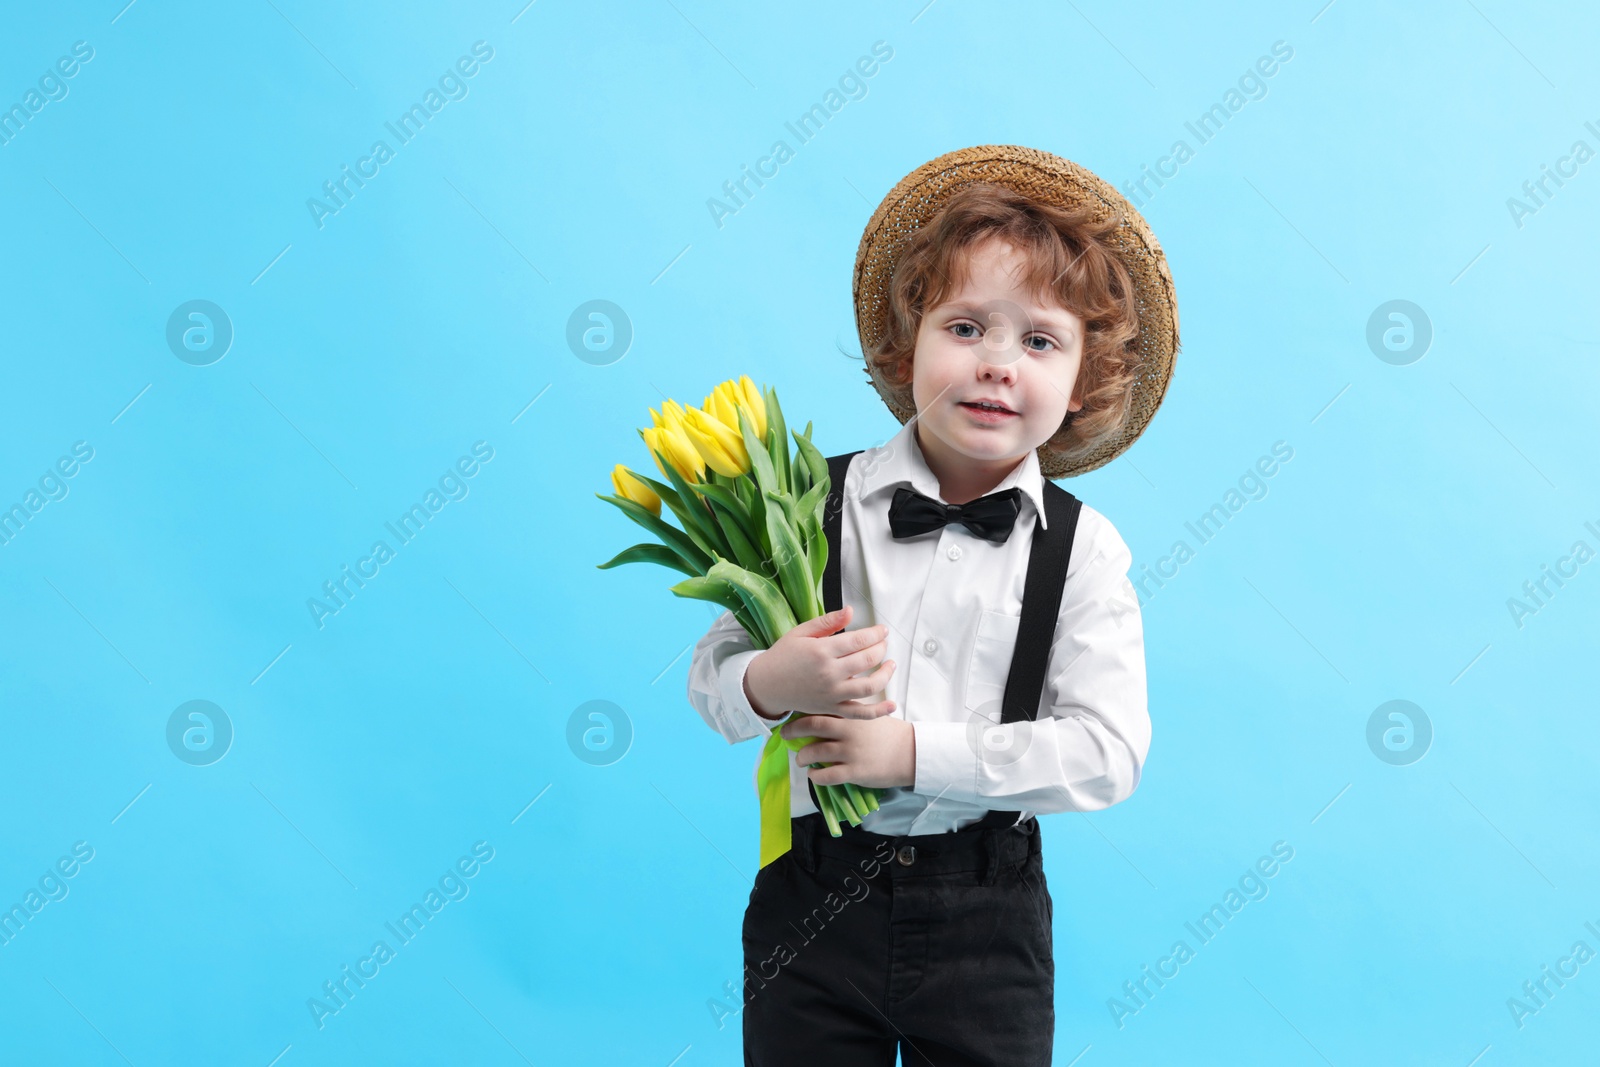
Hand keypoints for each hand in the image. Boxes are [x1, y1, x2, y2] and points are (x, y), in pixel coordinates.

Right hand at [744, 604, 896, 720]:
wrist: (766, 685)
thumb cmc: (783, 655)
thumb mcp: (801, 632)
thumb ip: (828, 622)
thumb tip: (851, 611)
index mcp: (821, 651)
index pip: (859, 640)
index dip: (876, 633)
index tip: (882, 630)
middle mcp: (829, 673)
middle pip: (868, 659)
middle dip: (881, 648)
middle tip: (883, 643)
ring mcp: (832, 694)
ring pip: (870, 686)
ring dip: (886, 674)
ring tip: (890, 664)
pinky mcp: (832, 709)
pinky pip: (860, 713)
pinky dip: (879, 711)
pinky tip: (892, 705)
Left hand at [781, 712, 915, 789]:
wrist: (910, 753)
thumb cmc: (888, 733)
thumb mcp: (869, 715)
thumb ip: (849, 711)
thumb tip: (826, 707)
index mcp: (852, 714)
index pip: (822, 707)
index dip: (803, 711)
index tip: (791, 714)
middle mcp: (849, 731)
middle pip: (813, 725)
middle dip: (793, 730)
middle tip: (784, 734)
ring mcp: (851, 752)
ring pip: (815, 752)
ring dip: (803, 756)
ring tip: (801, 758)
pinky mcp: (855, 772)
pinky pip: (827, 775)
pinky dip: (815, 776)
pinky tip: (813, 774)